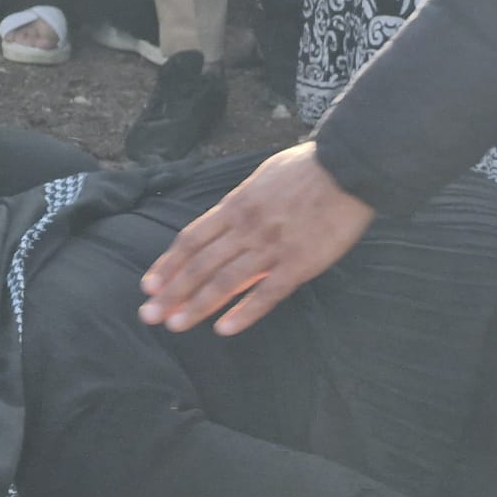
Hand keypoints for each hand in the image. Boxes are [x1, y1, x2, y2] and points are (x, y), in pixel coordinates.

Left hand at [138, 143, 374, 335]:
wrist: (348, 167)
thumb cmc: (306, 170)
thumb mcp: (261, 178)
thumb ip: (240, 204)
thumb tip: (222, 221)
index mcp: (236, 206)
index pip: (191, 239)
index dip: (168, 264)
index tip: (149, 286)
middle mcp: (247, 228)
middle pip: (201, 264)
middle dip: (172, 291)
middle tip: (149, 315)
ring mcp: (272, 247)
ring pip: (226, 281)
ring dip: (198, 305)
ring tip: (175, 325)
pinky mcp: (299, 264)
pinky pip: (267, 293)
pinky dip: (244, 312)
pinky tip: (224, 329)